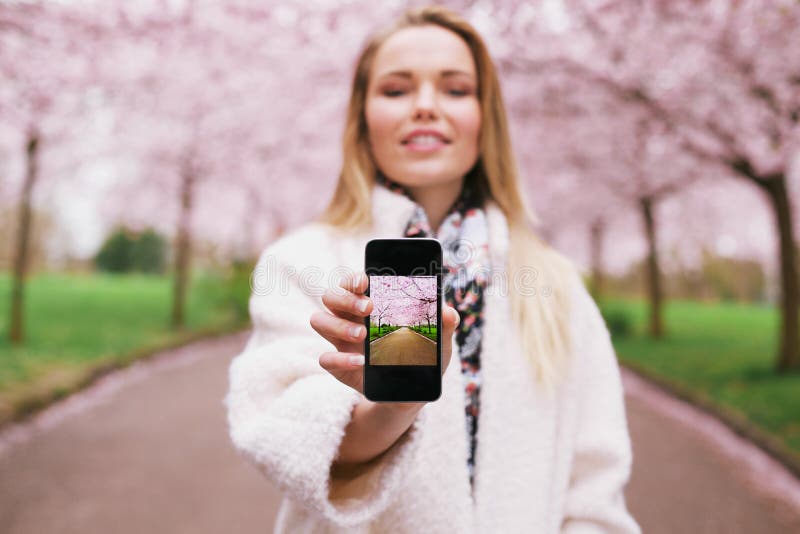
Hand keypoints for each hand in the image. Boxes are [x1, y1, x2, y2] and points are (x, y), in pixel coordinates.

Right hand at [310, 271, 459, 396]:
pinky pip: (325, 358)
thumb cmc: (422, 357)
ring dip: (338, 325)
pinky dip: (341, 359)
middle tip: (368, 308)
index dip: (354, 277)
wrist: (411, 393)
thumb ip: (445, 325)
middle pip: (331, 296)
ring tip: (363, 336)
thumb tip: (448, 312)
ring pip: (319, 321)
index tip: (365, 280)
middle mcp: (350, 318)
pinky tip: (360, 363)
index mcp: (371, 303)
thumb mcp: (439, 342)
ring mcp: (341, 341)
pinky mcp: (339, 366)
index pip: (353, 282)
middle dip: (346, 298)